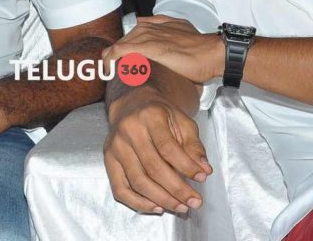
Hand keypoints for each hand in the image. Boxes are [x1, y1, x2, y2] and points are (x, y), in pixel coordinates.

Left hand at [102, 16, 223, 84]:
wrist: (212, 54)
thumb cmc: (201, 49)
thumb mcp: (183, 32)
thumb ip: (169, 30)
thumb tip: (155, 34)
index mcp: (159, 24)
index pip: (134, 32)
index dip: (125, 45)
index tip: (120, 59)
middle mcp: (151, 27)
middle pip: (125, 38)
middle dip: (116, 52)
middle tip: (110, 68)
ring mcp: (149, 36)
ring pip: (121, 43)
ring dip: (111, 56)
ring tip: (106, 69)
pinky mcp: (149, 47)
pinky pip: (122, 50)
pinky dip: (112, 58)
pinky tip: (108, 67)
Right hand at [104, 86, 212, 214]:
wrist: (133, 104)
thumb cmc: (161, 115)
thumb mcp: (183, 122)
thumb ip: (194, 146)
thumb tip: (204, 170)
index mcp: (150, 116)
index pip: (168, 147)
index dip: (186, 166)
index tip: (201, 178)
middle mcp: (129, 130)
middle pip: (153, 167)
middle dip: (176, 189)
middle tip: (194, 202)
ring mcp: (116, 146)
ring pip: (138, 181)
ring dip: (161, 199)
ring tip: (180, 207)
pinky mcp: (108, 160)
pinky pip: (120, 189)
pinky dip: (139, 203)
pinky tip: (157, 207)